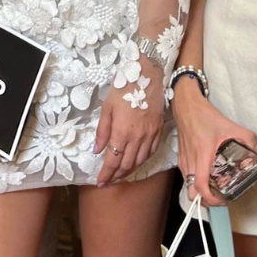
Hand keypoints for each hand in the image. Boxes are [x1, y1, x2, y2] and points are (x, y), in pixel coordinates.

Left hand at [95, 56, 164, 185]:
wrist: (147, 75)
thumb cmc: (123, 88)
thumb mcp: (107, 108)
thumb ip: (102, 131)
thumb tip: (98, 150)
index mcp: (122, 132)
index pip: (113, 160)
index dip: (106, 174)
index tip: (100, 182)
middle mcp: (137, 137)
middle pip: (127, 164)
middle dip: (116, 175)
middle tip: (109, 180)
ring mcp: (150, 134)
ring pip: (140, 160)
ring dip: (129, 170)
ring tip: (120, 174)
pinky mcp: (158, 130)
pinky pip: (151, 151)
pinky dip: (142, 160)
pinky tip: (136, 161)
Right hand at [173, 79, 256, 206]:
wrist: (186, 106)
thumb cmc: (205, 116)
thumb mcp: (230, 126)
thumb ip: (248, 140)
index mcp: (202, 155)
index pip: (200, 185)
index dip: (210, 199)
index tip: (222, 200)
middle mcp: (190, 162)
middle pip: (192, 193)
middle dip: (205, 200)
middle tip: (220, 196)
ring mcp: (183, 162)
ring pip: (189, 187)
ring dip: (201, 191)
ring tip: (216, 186)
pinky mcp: (181, 160)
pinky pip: (187, 178)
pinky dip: (196, 182)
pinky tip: (208, 175)